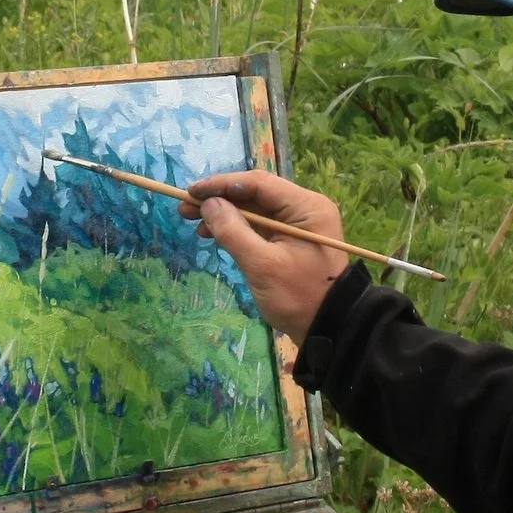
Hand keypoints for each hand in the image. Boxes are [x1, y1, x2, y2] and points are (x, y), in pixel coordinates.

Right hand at [180, 171, 350, 345]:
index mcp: (307, 207)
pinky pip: (259, 226)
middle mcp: (304, 209)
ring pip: (254, 209)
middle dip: (220, 200)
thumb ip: (233, 231)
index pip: (258, 183)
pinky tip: (213, 233)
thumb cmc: (299, 297)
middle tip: (185, 208)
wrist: (327, 329)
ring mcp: (298, 224)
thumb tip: (208, 204)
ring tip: (194, 223)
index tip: (191, 192)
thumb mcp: (262, 265)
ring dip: (225, 214)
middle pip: (255, 194)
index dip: (222, 184)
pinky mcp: (289, 240)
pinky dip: (236, 228)